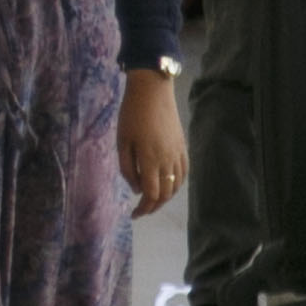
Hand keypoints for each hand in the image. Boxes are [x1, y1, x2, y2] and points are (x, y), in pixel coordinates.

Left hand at [118, 66, 184, 214]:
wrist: (153, 90)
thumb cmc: (132, 114)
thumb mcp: (122, 142)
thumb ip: (128, 168)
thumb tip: (136, 189)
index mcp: (150, 160)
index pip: (150, 195)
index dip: (143, 209)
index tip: (134, 214)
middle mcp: (168, 161)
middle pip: (165, 194)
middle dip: (153, 206)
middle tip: (141, 210)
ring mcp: (178, 154)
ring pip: (176, 186)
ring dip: (165, 197)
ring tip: (152, 200)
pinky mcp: (183, 147)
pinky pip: (183, 173)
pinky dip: (177, 185)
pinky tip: (168, 185)